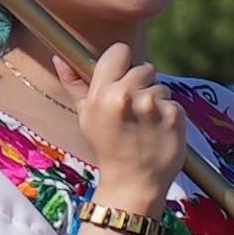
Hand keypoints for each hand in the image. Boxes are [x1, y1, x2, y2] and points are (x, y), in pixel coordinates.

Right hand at [66, 42, 183, 212]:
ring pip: (161, 86)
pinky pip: (174, 102)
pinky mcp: (174, 114)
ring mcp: (152, 105)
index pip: (120, 51)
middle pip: (144, 67)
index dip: (123, 64)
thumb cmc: (108, 147)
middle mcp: (125, 95)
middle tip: (134, 112)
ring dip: (156, 102)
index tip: (123, 79)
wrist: (133, 183)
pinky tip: (159, 132)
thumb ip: (74, 84)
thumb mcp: (86, 117)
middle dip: (142, 85)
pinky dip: (169, 116)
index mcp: (102, 93)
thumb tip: (59, 58)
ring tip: (145, 126)